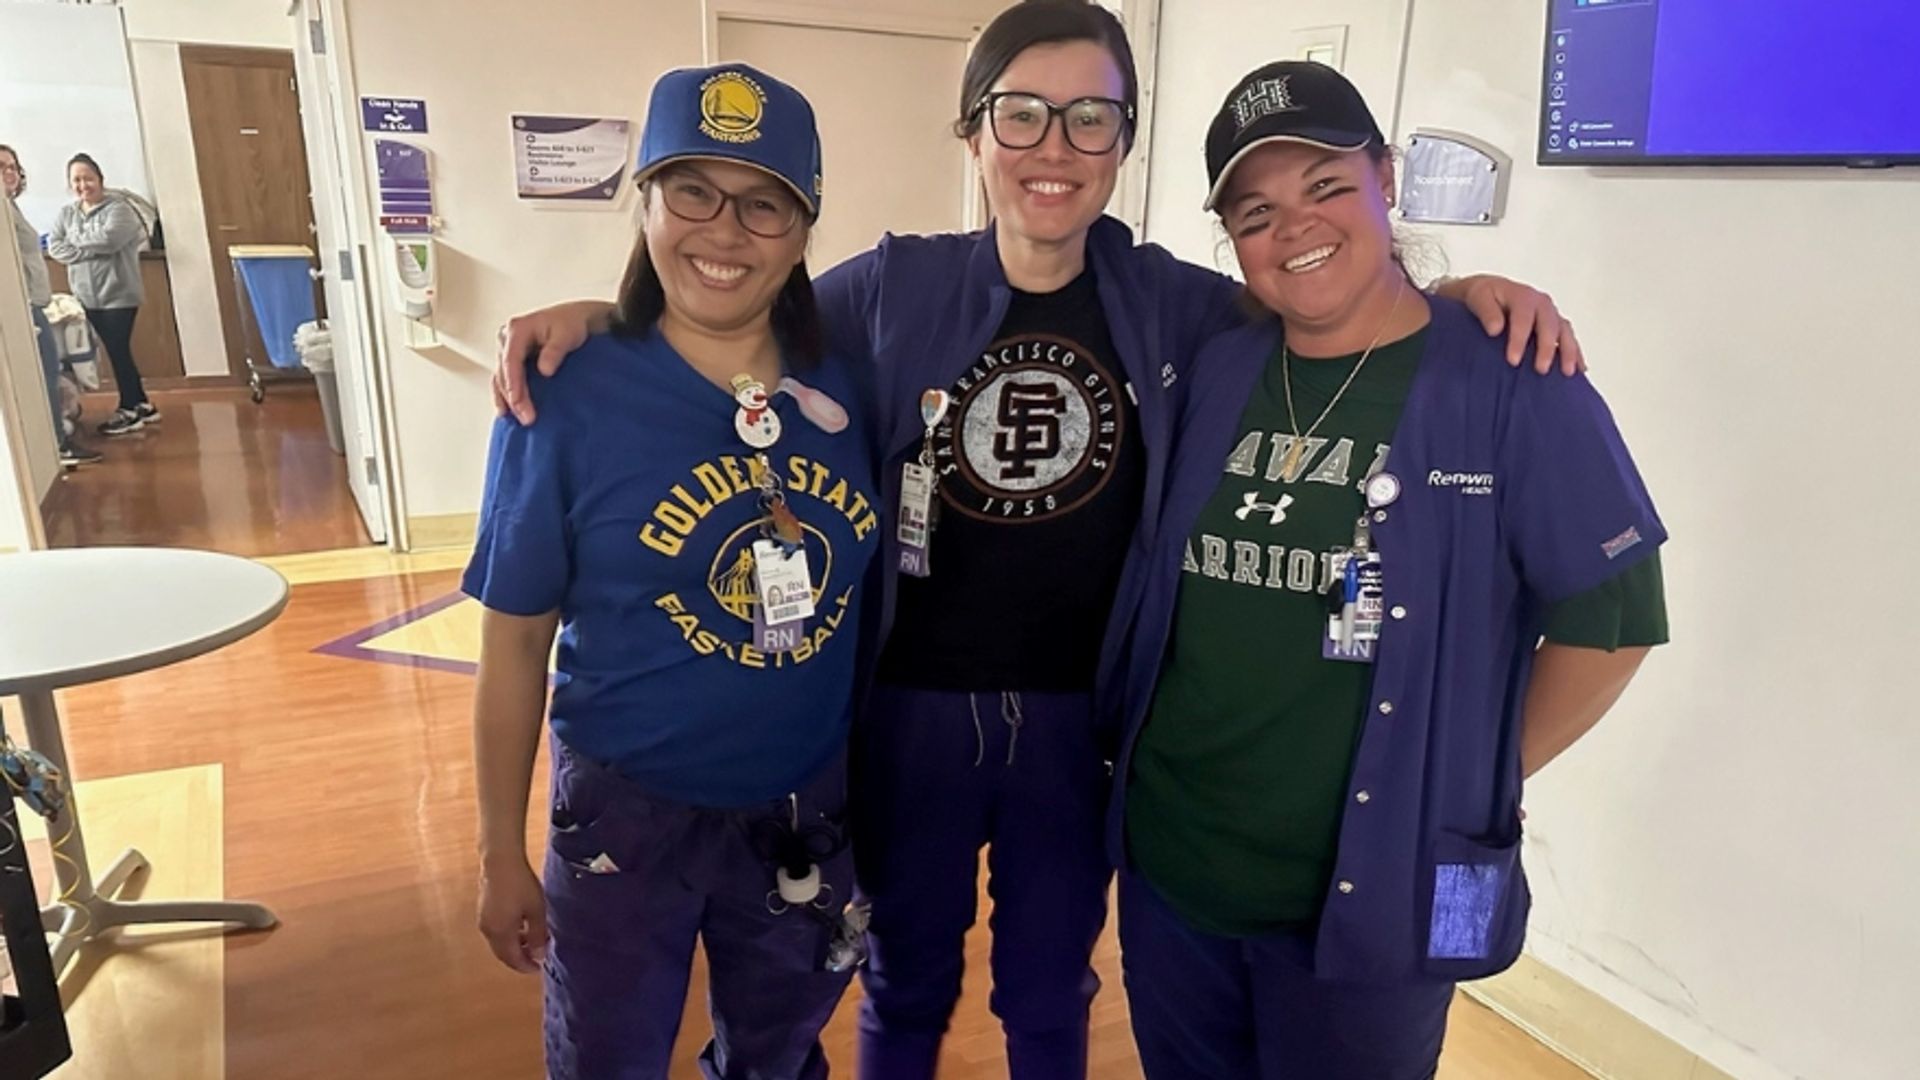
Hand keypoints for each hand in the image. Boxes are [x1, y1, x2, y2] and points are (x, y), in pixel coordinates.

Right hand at [477, 857, 548, 973]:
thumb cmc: (521, 885)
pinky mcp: (483, 911)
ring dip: (514, 946)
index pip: (513, 959)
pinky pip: (496, 932)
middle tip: (535, 958)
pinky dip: (508, 936)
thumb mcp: (536, 911)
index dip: (525, 966)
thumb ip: (537, 935)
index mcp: (501, 934)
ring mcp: (483, 921)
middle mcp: (488, 931)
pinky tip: (520, 927)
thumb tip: (539, 955)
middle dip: (519, 959)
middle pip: (503, 954)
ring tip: (532, 941)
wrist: (500, 861)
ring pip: (499, 943)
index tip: (538, 968)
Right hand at [491, 300, 610, 424]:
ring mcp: (507, 349)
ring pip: (501, 377)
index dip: (514, 385)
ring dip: (506, 399)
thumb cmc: (571, 323)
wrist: (576, 319)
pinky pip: (505, 378)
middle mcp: (506, 338)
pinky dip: (507, 394)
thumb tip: (544, 370)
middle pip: (504, 372)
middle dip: (512, 398)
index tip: (520, 404)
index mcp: (517, 329)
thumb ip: (555, 351)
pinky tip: (510, 411)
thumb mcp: (567, 334)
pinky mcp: (512, 358)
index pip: (511, 361)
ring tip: (515, 420)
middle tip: (526, 418)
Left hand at [1445, 274, 1586, 375]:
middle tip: (1541, 370)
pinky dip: (1576, 353)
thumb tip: (1495, 329)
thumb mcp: (1478, 297)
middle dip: (1547, 348)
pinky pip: (1569, 338)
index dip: (1519, 340)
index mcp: (1523, 296)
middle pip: (1549, 326)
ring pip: (1565, 332)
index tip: (1513, 361)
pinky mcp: (1556, 325)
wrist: (1491, 292)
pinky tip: (1580, 370)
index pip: (1523, 319)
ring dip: (1569, 352)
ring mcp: (1551, 314)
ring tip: (1568, 372)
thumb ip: (1486, 311)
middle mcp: (1541, 304)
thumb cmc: (1483, 297)